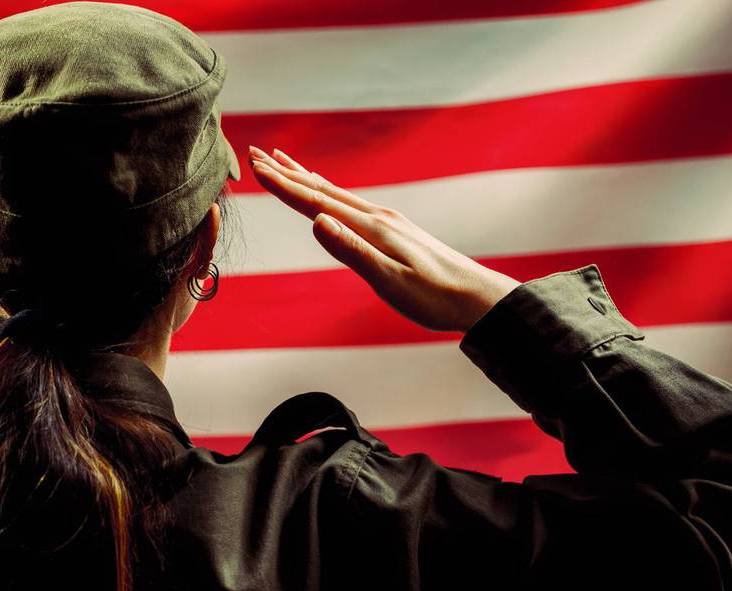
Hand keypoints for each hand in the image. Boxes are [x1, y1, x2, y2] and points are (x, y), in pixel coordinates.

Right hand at [248, 146, 521, 332]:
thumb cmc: (434, 297)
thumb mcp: (389, 281)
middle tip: (255, 153)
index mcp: (371, 227)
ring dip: (305, 178)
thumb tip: (316, 222)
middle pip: (322, 189)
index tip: (254, 167)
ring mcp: (386, 220)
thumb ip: (351, 251)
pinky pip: (350, 202)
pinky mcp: (393, 229)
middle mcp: (376, 216)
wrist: (476, 297)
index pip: (317, 202)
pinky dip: (328, 191)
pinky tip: (327, 195)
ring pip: (336, 192)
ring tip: (282, 163)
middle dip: (287, 173)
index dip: (284, 186)